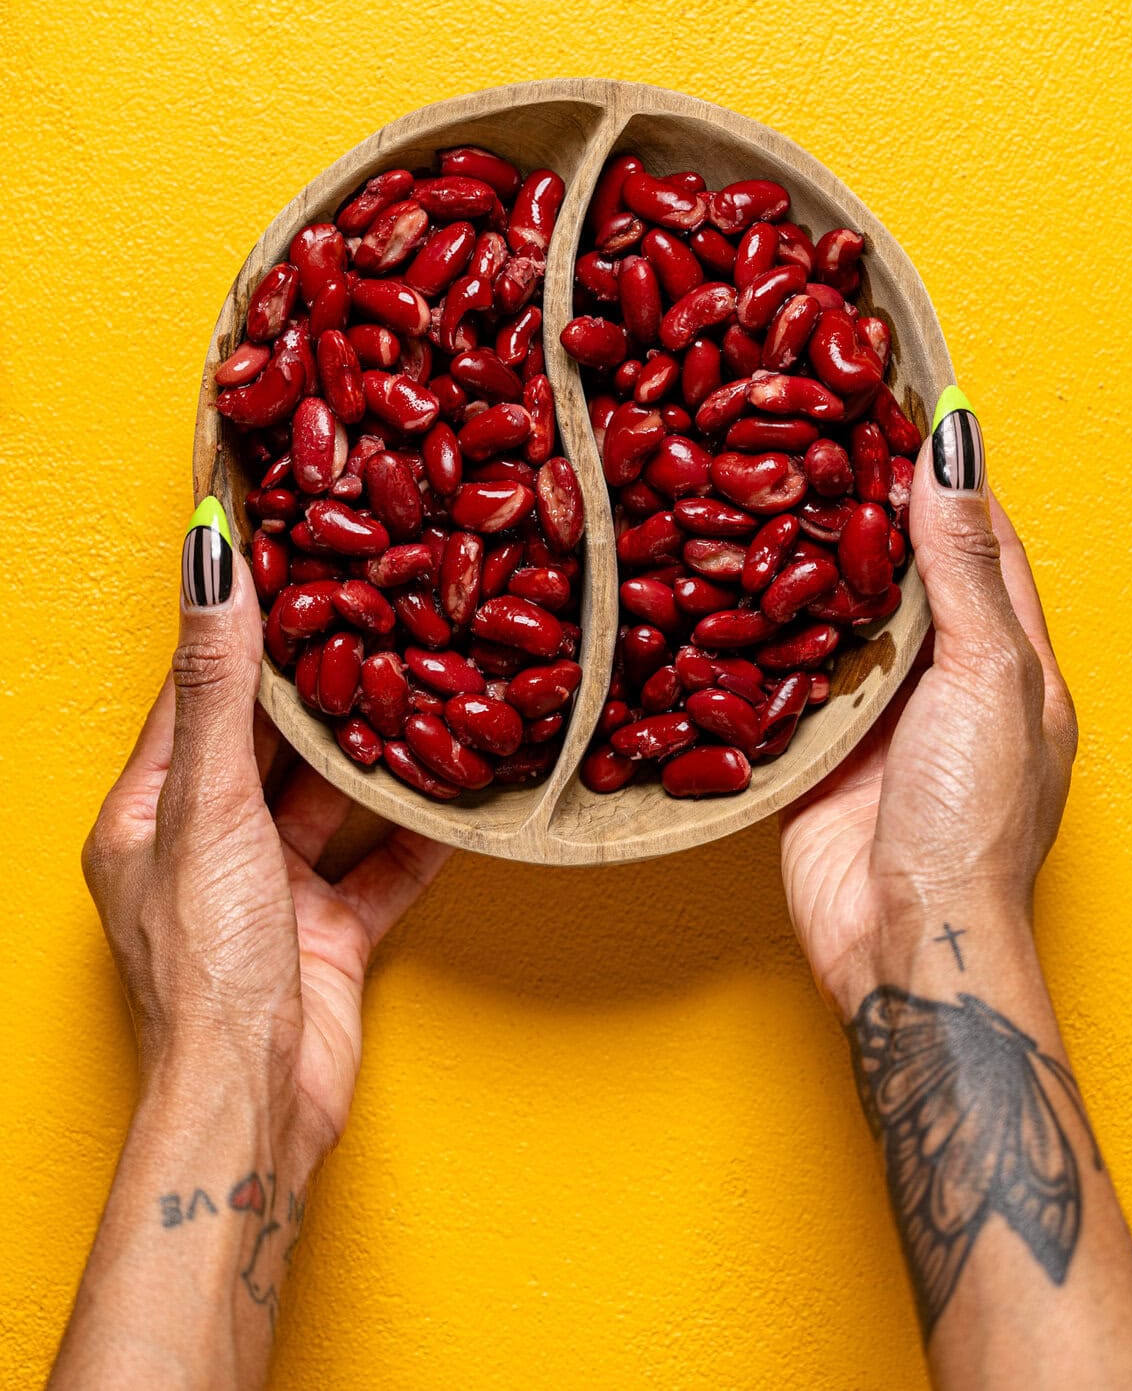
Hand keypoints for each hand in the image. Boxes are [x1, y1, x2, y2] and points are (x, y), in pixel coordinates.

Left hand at [82, 498, 449, 1171]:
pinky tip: (459, 785)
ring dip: (376, 752)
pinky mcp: (329, 928)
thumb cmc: (206, 957)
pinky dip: (419, 828)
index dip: (238, 623)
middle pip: (271, 741)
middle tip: (375, 607)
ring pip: (331, 799)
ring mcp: (271, 887)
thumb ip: (221, 685)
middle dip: (321, 682)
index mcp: (150, 809)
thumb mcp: (209, 802)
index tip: (284, 556)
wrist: (256, 1098)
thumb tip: (209, 564)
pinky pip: (381, 862)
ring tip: (426, 682)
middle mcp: (208, 843)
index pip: (197, 690)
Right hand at [780, 398, 1077, 1015]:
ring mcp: (873, 706)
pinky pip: (777, 667)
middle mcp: (939, 670)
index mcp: (1004, 649)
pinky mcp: (811, 740)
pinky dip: (753, 624)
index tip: (900, 397)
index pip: (976, 532)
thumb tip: (953, 452)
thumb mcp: (988, 675)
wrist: (905, 937)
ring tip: (750, 475)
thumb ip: (962, 566)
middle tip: (803, 424)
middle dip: (855, 498)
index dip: (943, 466)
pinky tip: (716, 573)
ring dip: (797, 553)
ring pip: (830, 608)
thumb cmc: (974, 817)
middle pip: (895, 562)